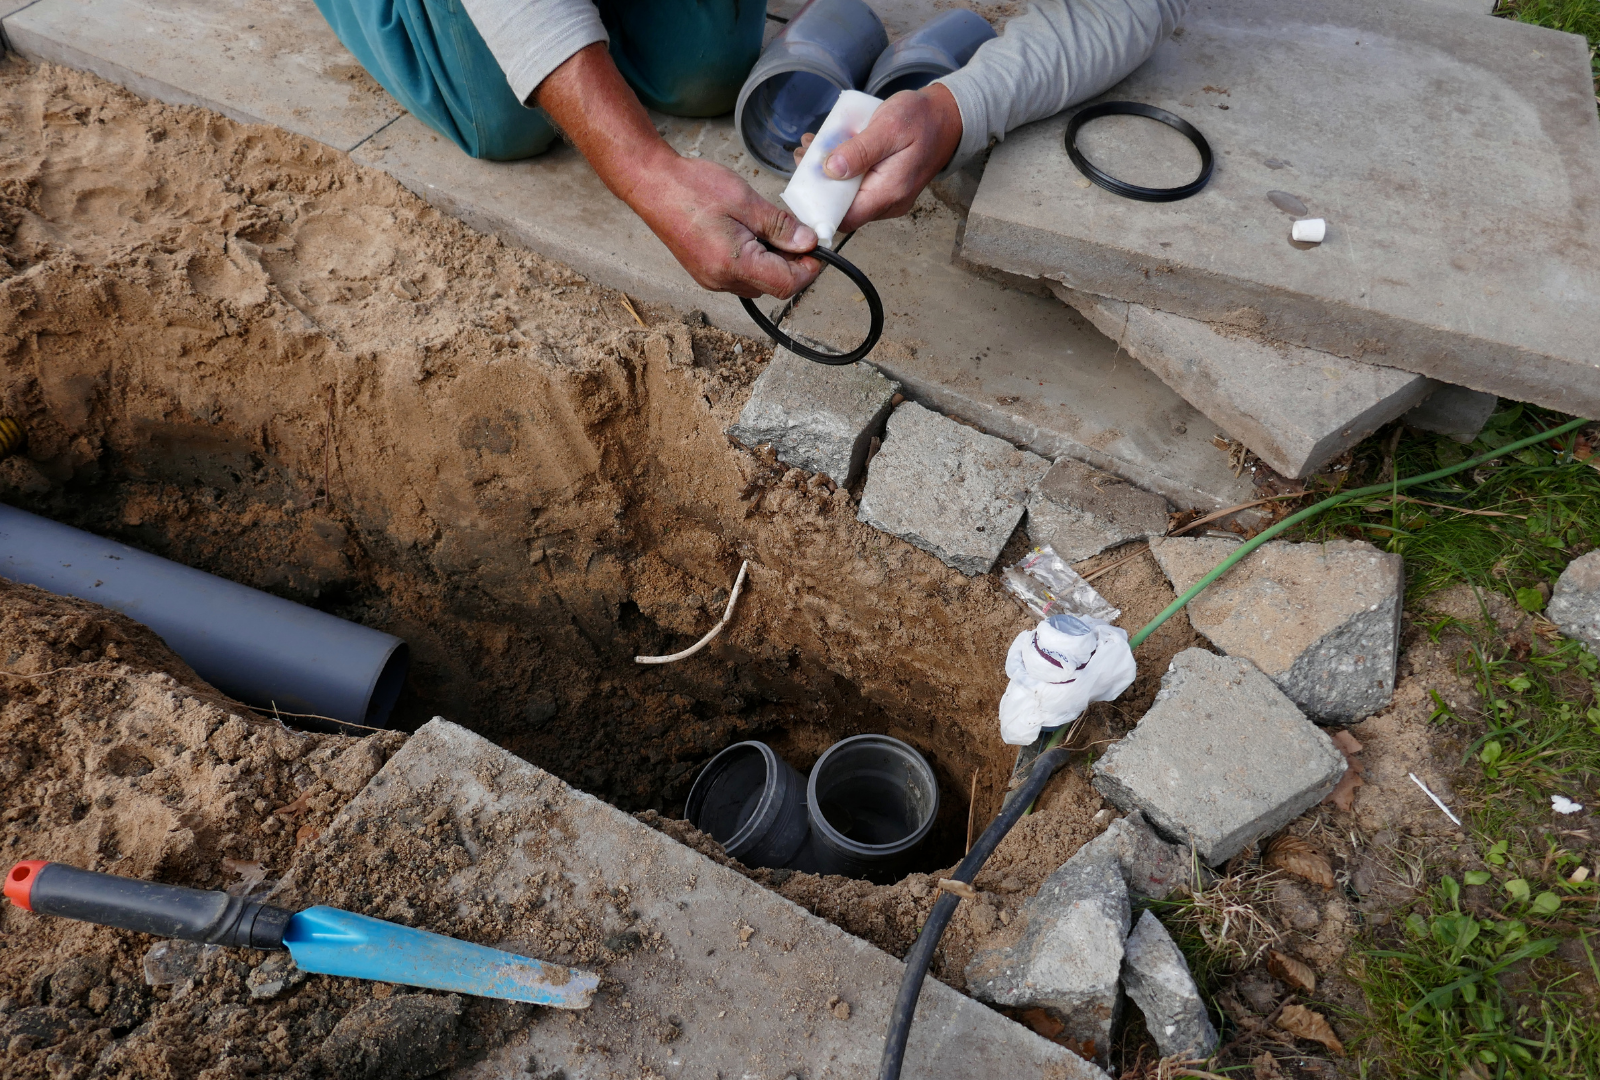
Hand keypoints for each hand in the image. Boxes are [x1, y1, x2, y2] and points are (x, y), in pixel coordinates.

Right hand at [627, 150, 821, 298]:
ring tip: (767, 229)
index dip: (808, 268)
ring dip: (771, 262)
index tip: (815, 247)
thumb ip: (780, 226)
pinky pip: (740, 276)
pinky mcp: (705, 273)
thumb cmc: (692, 188)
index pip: (787, 284)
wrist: (651, 185)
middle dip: (791, 264)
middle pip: (774, 286)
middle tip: (794, 232)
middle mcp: (721, 281)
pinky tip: (748, 234)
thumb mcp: (745, 201)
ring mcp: (711, 280)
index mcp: (734, 265)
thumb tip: (808, 243)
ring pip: (757, 282)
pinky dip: (753, 260)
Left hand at [794, 84, 962, 233]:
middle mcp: (888, 203)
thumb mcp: (888, 127)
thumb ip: (860, 151)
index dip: (819, 207)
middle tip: (805, 155)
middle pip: (843, 209)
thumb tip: (830, 170)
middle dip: (818, 186)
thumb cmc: (922, 119)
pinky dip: (841, 170)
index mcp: (889, 193)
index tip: (803, 182)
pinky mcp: (885, 187)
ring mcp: (887, 197)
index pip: (845, 219)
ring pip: (848, 197)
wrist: (948, 117)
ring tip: (813, 147)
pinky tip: (831, 149)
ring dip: (827, 176)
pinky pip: (858, 187)